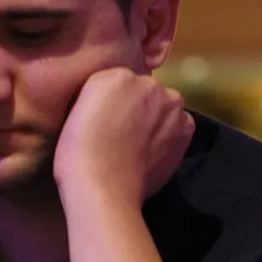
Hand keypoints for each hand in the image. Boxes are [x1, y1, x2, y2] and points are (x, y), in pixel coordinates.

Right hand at [52, 68, 192, 205]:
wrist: (102, 187)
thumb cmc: (79, 153)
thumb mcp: (77, 109)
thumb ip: (103, 94)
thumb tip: (116, 102)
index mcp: (115, 74)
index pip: (119, 81)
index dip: (111, 102)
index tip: (103, 121)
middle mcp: (148, 83)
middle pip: (145, 90)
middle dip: (138, 106)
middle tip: (120, 133)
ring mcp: (170, 106)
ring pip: (164, 107)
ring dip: (156, 119)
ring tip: (136, 145)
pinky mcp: (184, 129)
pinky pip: (179, 126)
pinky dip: (170, 135)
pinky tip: (150, 152)